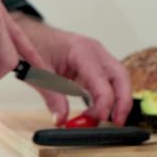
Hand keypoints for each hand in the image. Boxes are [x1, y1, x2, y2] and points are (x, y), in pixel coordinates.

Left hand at [14, 16, 131, 124]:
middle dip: (123, 101)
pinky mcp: (95, 66)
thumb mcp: (38, 72)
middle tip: (117, 122)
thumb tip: (61, 119)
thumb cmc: (35, 45)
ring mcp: (98, 58)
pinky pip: (109, 83)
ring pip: (119, 80)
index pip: (101, 78)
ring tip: (104, 121)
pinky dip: (108, 98)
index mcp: (81, 50)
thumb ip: (52, 96)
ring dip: (117, 101)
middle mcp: (95, 52)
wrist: (33, 34)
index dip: (105, 100)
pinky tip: (98, 112)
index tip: (100, 118)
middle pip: (121, 77)